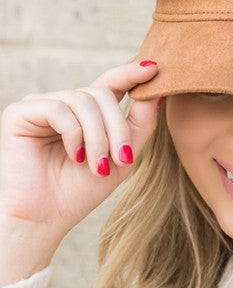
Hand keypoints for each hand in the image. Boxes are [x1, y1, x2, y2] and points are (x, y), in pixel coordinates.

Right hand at [0, 60, 161, 247]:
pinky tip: (74, 157)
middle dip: (117, 127)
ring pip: (83, 101)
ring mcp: (39, 105)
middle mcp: (62, 104)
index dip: (130, 73)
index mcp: (85, 113)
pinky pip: (59, 109)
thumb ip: (140, 124)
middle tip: (121, 159)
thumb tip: (157, 93)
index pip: (110, 83)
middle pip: (101, 93)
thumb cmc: (81, 191)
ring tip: (97, 166)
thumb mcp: (122, 156)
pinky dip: (74, 134)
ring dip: (98, 136)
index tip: (154, 68)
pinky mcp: (19, 112)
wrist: (46, 219)